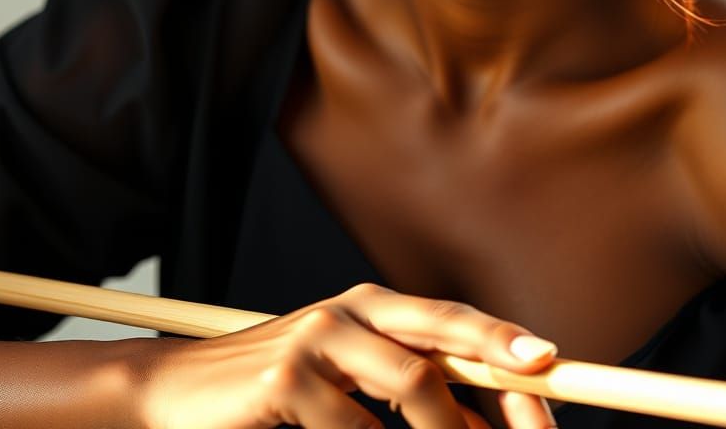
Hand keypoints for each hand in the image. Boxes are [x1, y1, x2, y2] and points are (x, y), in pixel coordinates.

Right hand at [131, 281, 558, 428]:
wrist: (174, 393)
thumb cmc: (276, 392)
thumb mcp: (347, 382)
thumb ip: (410, 388)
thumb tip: (481, 418)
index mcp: (374, 308)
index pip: (451, 321)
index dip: (502, 338)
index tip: (551, 362)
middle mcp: (353, 312)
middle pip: (444, 340)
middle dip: (499, 380)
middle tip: (536, 419)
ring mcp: (319, 340)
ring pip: (413, 389)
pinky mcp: (288, 378)